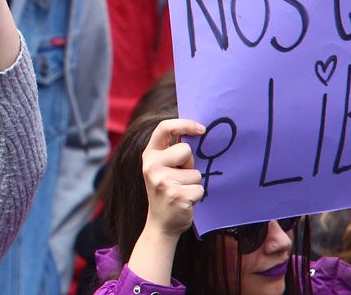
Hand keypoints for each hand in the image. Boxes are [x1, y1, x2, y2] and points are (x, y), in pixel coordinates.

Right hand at [142, 118, 206, 236]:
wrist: (161, 224)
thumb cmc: (167, 191)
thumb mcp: (162, 168)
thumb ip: (172, 152)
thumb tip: (198, 133)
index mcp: (149, 156)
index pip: (164, 128)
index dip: (184, 124)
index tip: (201, 129)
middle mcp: (152, 167)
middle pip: (186, 150)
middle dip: (189, 164)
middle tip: (179, 179)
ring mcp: (163, 182)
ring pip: (196, 172)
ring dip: (193, 183)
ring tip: (181, 192)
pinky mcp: (177, 196)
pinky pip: (200, 188)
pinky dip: (197, 196)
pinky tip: (185, 202)